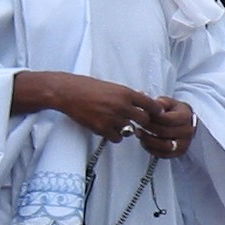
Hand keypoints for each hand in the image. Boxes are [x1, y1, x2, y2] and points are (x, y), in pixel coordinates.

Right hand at [11, 71, 163, 141]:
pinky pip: (116, 138)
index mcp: (125, 93)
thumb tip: (141, 97)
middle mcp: (121, 106)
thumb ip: (126, 94)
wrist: (67, 92)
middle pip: (144, 121)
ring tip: (115, 123)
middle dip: (142, 123)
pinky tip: (107, 128)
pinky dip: (113, 136)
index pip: (150, 104)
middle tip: (137, 122)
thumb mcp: (111, 86)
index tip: (157, 114)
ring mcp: (112, 118)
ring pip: (129, 131)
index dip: (155, 111)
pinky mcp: (102, 128)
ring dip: (125, 129)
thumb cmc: (87, 87)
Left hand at [133, 96, 195, 159]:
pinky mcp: (178, 153)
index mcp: (185, 116)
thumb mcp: (169, 103)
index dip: (152, 117)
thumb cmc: (175, 112)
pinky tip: (144, 142)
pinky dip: (151, 149)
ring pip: (163, 145)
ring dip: (148, 140)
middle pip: (163, 132)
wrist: (185, 124)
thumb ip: (160, 102)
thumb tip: (151, 103)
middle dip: (148, 128)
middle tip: (138, 123)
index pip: (166, 119)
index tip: (142, 114)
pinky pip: (163, 154)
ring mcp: (184, 144)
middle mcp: (187, 131)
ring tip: (139, 133)